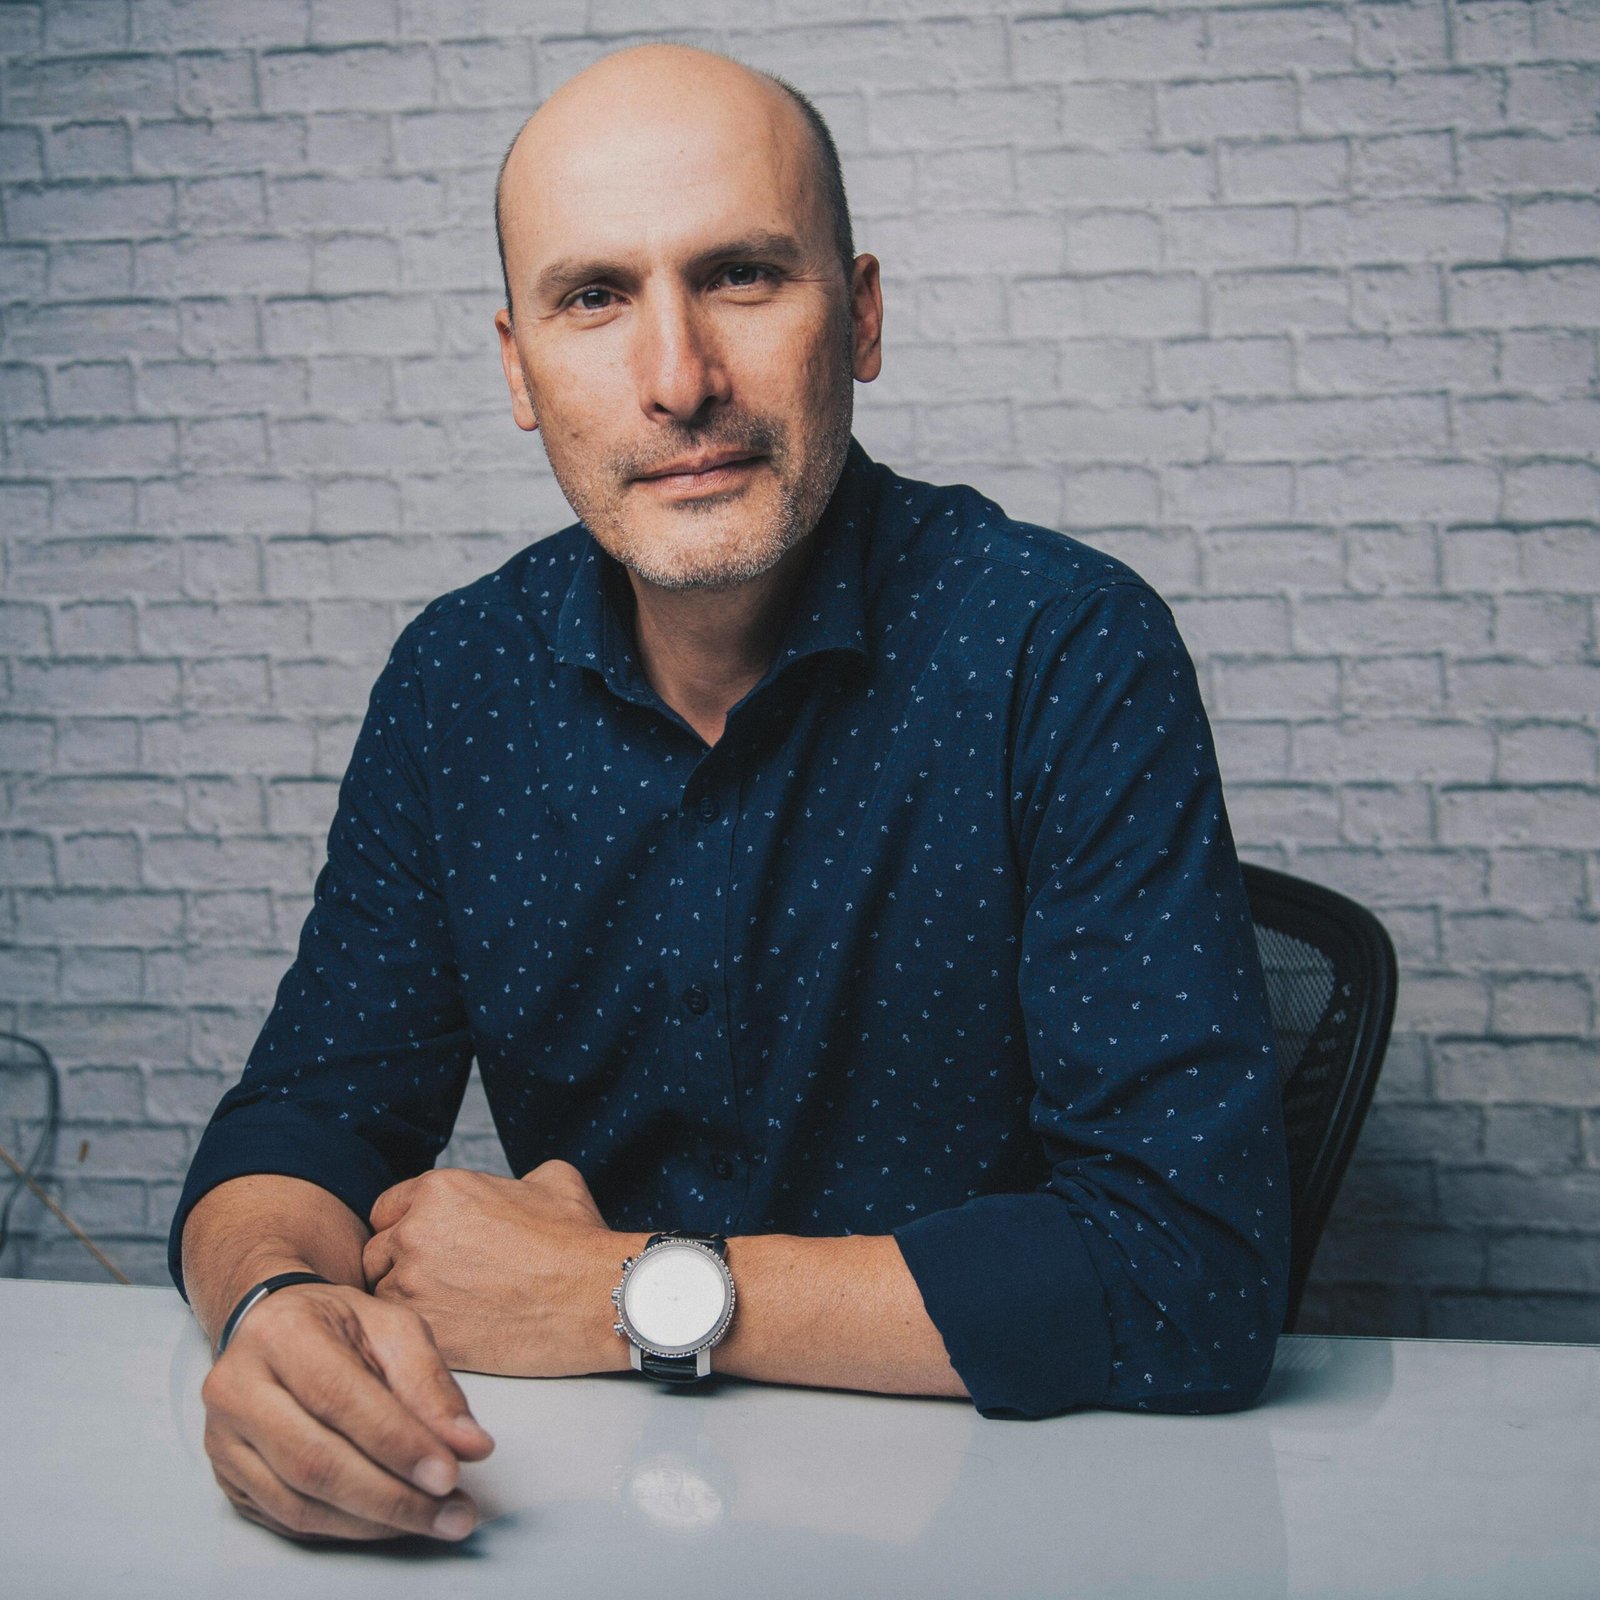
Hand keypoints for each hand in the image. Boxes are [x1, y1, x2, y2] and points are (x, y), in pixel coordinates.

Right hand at [200, 1280, 494, 1543]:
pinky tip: (390, 1521)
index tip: (450, 1474)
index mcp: (279, 1334)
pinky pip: (289, 1520)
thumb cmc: (339, 1326)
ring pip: (300, 1503)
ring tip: (435, 1519)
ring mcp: (223, 1441)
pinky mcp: (227, 1480)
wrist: (272, 1329)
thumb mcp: (392, 1327)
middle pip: (314, 1461)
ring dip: (375, 1521)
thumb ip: (431, 1383)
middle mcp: (237, 1388)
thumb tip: (470, 1446)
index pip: (339, 1397)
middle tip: (454, 1513)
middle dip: (393, 1497)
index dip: (397, 1442)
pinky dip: (348, 1528)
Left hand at [364, 1160, 641, 1376]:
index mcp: (440, 1190)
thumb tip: (513, 1189)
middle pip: (374, 1254)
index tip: (423, 1246)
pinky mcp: (425, 1329)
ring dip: (406, 1302)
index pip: (386, 1209)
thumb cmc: (577, 1241)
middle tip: (434, 1282)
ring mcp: (414, 1284)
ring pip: (382, 1295)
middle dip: (397, 1266)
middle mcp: (416, 1232)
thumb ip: (511, 1180)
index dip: (404, 1227)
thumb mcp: (551, 1180)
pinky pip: (401, 1330)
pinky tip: (452, 1330)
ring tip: (446, 1309)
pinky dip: (420, 1332)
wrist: (595, 1297)